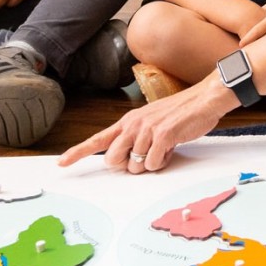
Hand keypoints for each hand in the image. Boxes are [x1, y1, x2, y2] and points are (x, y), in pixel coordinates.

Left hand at [57, 79, 230, 173]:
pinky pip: (154, 164)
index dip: (78, 152)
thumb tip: (128, 162)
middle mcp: (133, 124)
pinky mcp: (162, 135)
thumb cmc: (180, 113)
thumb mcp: (152, 123)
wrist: (203, 99)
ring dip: (150, 164)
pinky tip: (171, 148)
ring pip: (135, 166)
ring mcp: (147, 129)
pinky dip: (163, 162)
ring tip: (164, 148)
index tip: (61, 164)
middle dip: (128, 165)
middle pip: (113, 160)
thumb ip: (136, 140)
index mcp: (128, 121)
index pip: (97, 140)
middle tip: (146, 155)